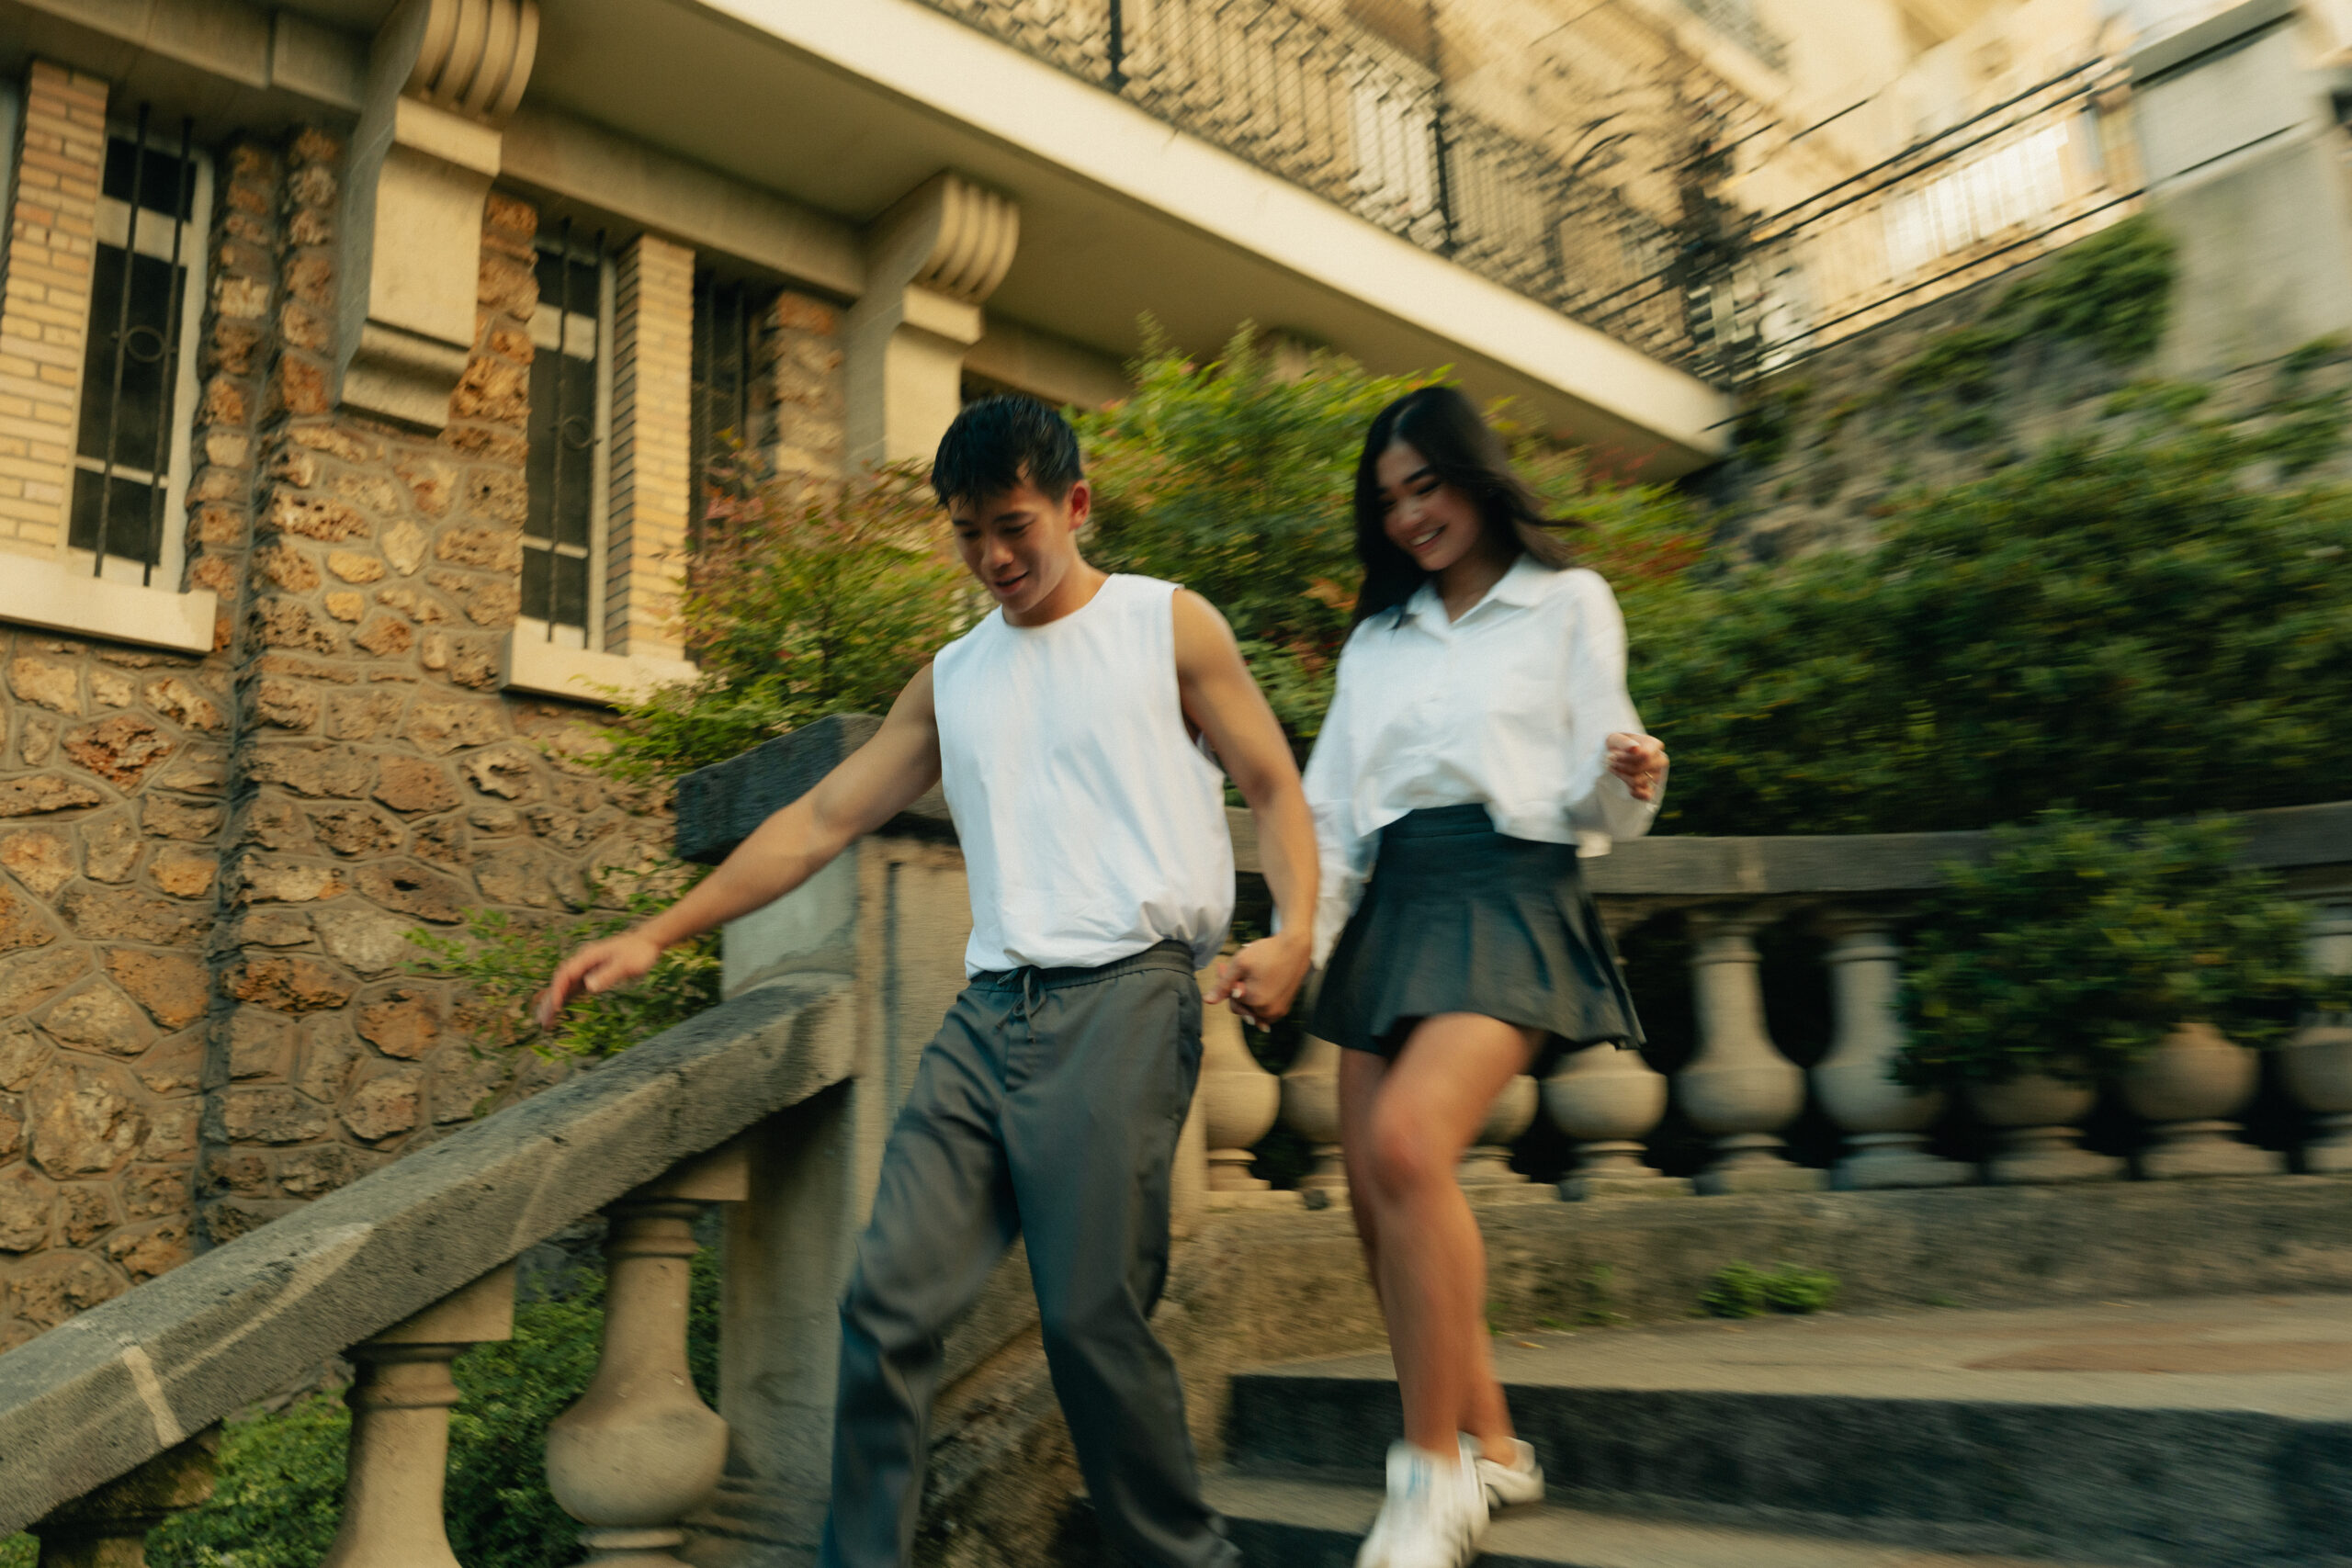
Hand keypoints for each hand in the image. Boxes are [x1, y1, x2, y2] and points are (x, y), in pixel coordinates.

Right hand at [536, 931, 664, 1030]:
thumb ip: (608, 975)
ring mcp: (586, 969)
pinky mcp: (592, 975)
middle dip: (550, 1001)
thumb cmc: (639, 952)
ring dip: (554, 1003)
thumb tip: (589, 987)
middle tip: (542, 1022)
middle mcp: (583, 962)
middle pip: (561, 982)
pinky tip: (558, 1012)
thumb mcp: (626, 965)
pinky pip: (574, 989)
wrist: (647, 942)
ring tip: (545, 1023)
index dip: (558, 990)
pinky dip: (565, 1000)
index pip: (566, 974)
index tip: (555, 1007)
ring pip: (565, 987)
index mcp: (587, 956)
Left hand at [1207, 931, 1311, 1028]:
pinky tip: (1258, 985)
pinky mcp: (1286, 1007)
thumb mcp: (1240, 964)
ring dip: (1248, 995)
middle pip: (1242, 1006)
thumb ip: (1223, 985)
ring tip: (1248, 975)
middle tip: (1235, 968)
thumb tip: (1207, 1001)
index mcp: (1255, 1001)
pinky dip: (1260, 1001)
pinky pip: (1265, 1010)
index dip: (1227, 983)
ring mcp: (1278, 1011)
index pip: (1231, 1000)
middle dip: (1236, 989)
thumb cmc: (1267, 952)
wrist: (1295, 947)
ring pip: (1253, 1009)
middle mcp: (1268, 1011)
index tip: (1224, 966)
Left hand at [1605, 732, 1667, 802]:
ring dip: (1621, 776)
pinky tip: (1624, 784)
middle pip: (1638, 768)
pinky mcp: (1652, 788)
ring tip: (1613, 768)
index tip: (1612, 755)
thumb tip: (1635, 749)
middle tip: (1609, 761)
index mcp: (1654, 745)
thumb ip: (1623, 742)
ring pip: (1637, 781)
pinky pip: (1646, 796)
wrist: (1616, 756)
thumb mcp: (1615, 738)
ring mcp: (1657, 775)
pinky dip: (1633, 792)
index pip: (1644, 755)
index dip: (1625, 757)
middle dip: (1620, 766)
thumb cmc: (1617, 745)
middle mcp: (1659, 760)